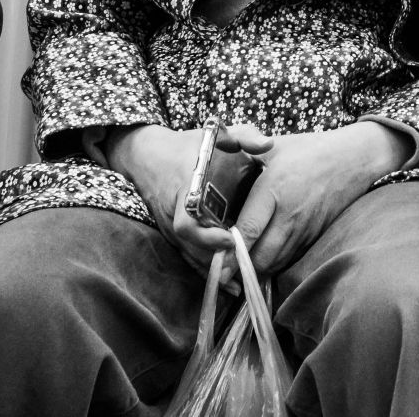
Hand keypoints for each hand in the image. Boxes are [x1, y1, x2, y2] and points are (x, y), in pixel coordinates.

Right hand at [105, 123, 239, 271]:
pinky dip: (207, 270)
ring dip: (214, 270)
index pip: (187, 221)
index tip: (230, 239)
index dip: (206, 235)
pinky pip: (189, 256)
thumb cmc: (189, 145)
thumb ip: (243, 136)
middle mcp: (174, 212)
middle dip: (215, 259)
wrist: (149, 155)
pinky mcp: (173, 235)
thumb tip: (268, 143)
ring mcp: (171, 226)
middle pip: (191, 246)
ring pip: (190, 255)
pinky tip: (228, 284)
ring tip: (240, 283)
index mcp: (184, 188)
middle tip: (241, 267)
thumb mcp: (217, 134)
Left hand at [227, 122, 412, 275]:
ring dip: (256, 267)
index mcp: (274, 190)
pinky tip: (262, 255)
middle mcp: (289, 215)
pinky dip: (274, 262)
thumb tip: (216, 144)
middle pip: (260, 257)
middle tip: (222, 265)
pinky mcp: (313, 236)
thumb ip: (243, 144)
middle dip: (239, 266)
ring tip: (238, 264)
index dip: (229, 250)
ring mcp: (304, 229)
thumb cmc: (310, 149)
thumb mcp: (275, 145)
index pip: (248, 230)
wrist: (353, 158)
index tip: (214, 262)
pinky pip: (289, 259)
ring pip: (275, 263)